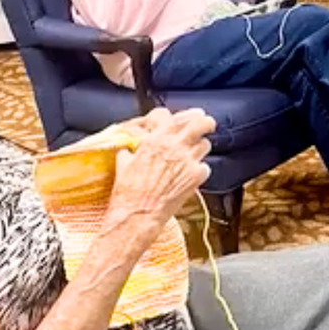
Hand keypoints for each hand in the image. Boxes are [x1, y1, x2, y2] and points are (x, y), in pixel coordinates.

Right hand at [104, 108, 214, 238]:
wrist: (138, 214)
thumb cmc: (128, 192)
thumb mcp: (123, 163)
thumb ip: (131, 150)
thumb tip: (132, 147)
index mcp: (154, 139)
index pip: (167, 115)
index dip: (171, 116)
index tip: (177, 118)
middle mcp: (174, 146)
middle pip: (199, 122)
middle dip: (204, 121)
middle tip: (205, 123)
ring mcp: (188, 160)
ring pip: (205, 144)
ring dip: (200, 147)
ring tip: (193, 153)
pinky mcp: (196, 177)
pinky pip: (205, 167)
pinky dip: (199, 170)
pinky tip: (190, 175)